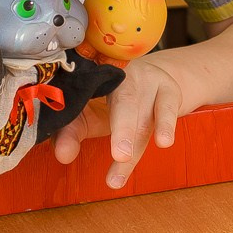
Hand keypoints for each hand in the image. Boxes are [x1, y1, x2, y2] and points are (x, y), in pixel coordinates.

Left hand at [52, 53, 189, 188]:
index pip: (86, 93)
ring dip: (137, 136)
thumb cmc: (111, 101)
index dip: (78, 113)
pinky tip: (165, 141)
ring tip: (127, 158)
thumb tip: (63, 155)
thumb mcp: (87, 115)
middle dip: (122, 128)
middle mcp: (125, 74)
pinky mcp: (168, 91)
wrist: (150, 80)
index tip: (67, 143)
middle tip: (118, 155)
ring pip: (144, 111)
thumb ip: (71, 134)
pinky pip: (167, 109)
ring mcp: (149, 80)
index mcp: (96, 77)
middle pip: (124, 100)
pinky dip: (166, 125)